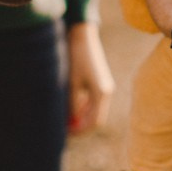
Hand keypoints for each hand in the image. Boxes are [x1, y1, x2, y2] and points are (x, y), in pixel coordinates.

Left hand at [66, 21, 114, 135]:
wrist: (82, 36)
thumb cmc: (76, 58)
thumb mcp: (72, 83)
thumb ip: (72, 103)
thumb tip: (70, 121)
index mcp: (101, 93)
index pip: (95, 123)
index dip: (81, 131)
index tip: (67, 134)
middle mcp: (106, 92)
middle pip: (96, 118)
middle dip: (81, 126)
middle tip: (65, 129)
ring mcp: (105, 87)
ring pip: (95, 111)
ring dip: (82, 117)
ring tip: (66, 118)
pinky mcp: (101, 82)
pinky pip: (94, 101)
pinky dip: (84, 107)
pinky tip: (72, 106)